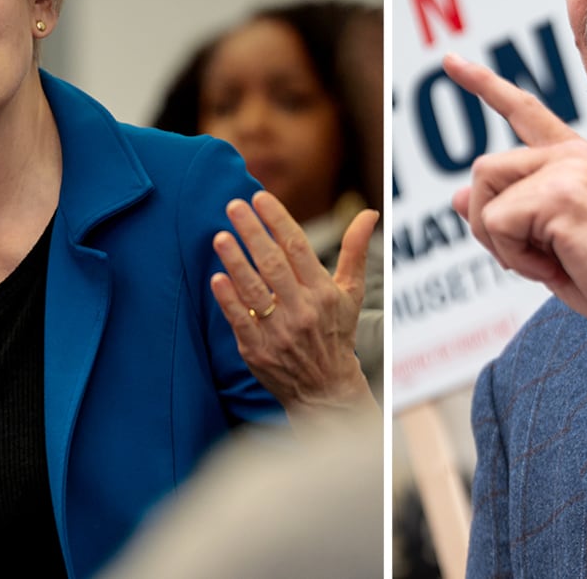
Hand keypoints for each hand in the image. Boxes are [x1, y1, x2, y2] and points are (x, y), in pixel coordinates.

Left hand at [211, 191, 379, 424]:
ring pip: (254, 289)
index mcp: (323, 292)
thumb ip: (355, 250)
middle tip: (233, 206)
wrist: (325, 390)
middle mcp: (302, 310)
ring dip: (235, 261)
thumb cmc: (337, 333)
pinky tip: (216, 277)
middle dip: (252, 232)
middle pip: (273, 263)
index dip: (278, 220)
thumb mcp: (350, 293)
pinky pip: (240, 320)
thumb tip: (370, 212)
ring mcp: (279, 331)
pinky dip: (228, 299)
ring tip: (220, 236)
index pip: (298, 247)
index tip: (260, 197)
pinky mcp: (258, 350)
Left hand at [442, 53, 586, 352]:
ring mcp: (570, 170)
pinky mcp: (563, 195)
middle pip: (485, 169)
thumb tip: (458, 196)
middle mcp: (573, 155)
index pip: (524, 111)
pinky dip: (515, 258)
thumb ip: (508, 216)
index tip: (451, 62)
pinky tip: (557, 266)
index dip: (485, 86)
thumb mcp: (549, 245)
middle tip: (531, 258)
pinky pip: (498, 223)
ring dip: (502, 242)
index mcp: (576, 160)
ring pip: (485, 195)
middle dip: (488, 223)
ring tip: (550, 260)